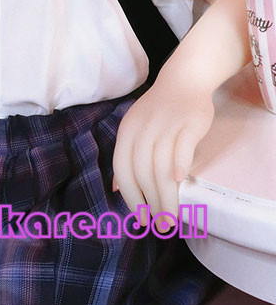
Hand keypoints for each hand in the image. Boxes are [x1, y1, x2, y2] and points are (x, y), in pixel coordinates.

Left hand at [111, 73, 214, 230]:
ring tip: (172, 216)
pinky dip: (181, 165)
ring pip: (162, 167)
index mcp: (127, 131)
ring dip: (167, 196)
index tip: (140, 217)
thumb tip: (116, 189)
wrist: (184, 79)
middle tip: (161, 225)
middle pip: (144, 173)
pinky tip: (181, 182)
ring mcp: (167, 125)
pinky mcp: (189, 123)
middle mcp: (143, 129)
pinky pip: (182, 148)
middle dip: (152, 203)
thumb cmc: (159, 110)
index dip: (130, 196)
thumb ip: (126, 156)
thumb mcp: (135, 128)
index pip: (122, 169)